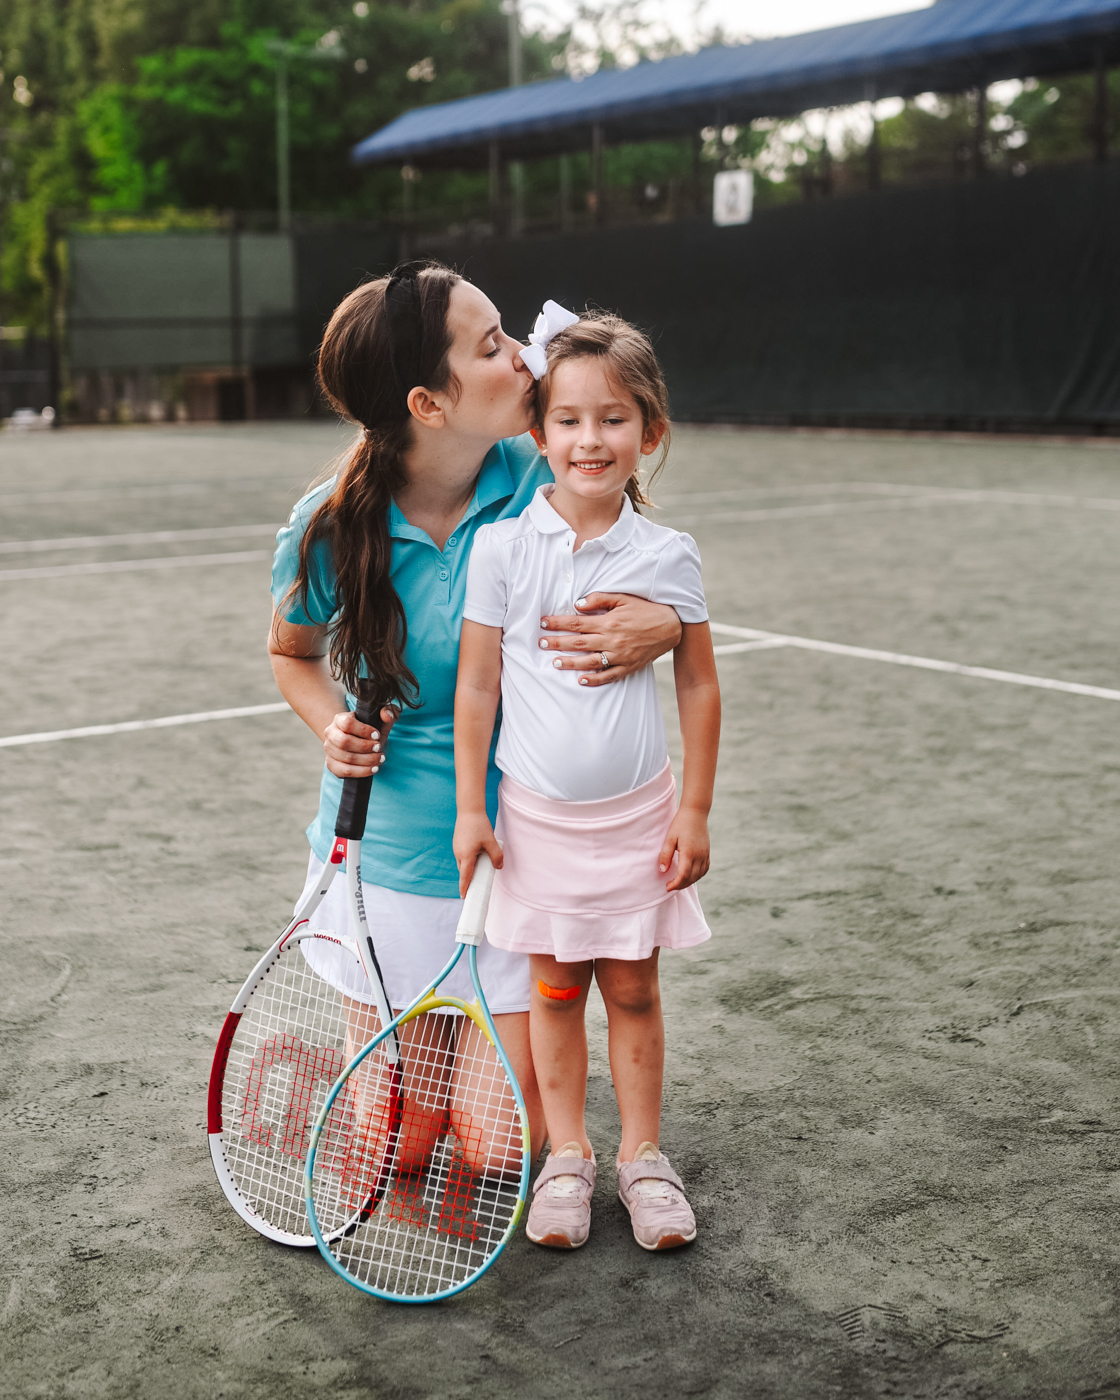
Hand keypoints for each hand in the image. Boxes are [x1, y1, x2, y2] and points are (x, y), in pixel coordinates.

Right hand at [323, 705, 397, 778]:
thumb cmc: (368, 730)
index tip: (377, 735)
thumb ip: (388, 713)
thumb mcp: (379, 720)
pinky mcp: (331, 764)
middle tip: (378, 748)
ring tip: (380, 759)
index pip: (347, 723)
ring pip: (346, 758)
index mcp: (339, 719)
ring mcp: (329, 750)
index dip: (363, 730)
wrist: (354, 740)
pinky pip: (344, 771)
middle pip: (344, 742)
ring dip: (366, 760)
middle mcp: (330, 733)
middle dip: (365, 747)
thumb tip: (387, 715)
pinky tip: (373, 769)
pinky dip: (361, 771)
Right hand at [453, 813, 503, 896]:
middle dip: (469, 879)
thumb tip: (499, 867)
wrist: (469, 810)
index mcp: (466, 856)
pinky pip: (463, 856)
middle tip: (478, 886)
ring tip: (481, 868)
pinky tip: (478, 855)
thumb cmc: (479, 825)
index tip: (464, 897)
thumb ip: (496, 856)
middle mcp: (459, 854)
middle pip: (464, 871)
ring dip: (470, 868)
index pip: (465, 877)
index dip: (465, 888)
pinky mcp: (458, 843)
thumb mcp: (491, 842)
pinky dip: (469, 860)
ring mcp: (457, 848)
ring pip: (463, 864)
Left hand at [538, 593, 682, 686]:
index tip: (543, 623)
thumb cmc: (645, 610)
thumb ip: (600, 599)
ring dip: (570, 663)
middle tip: (541, 644)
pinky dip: (594, 679)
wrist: (671, 627)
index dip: (558, 623)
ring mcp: (620, 655)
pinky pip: (609, 676)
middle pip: (579, 643)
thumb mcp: (623, 598)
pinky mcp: (628, 666)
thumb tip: (578, 604)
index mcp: (609, 622)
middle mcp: (612, 640)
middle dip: (558, 643)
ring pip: (590, 662)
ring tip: (554, 663)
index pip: (577, 623)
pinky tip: (581, 680)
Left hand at [658, 807, 709, 891]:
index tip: (667, 887)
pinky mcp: (707, 852)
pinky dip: (697, 876)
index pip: (684, 875)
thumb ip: (665, 855)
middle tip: (670, 885)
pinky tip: (690, 875)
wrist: (695, 813)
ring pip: (699, 875)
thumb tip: (663, 871)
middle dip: (680, 885)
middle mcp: (699, 856)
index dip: (675, 884)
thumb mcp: (669, 838)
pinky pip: (704, 869)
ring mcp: (705, 854)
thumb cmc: (680, 824)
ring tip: (678, 882)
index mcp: (689, 853)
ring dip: (689, 882)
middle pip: (692, 878)